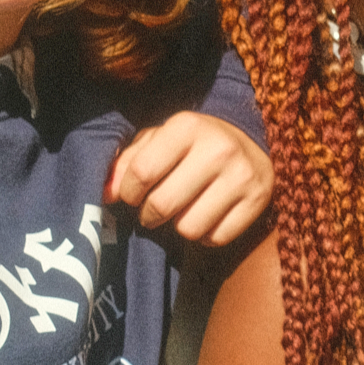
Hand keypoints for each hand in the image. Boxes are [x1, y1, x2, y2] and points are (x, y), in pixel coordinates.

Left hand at [104, 112, 271, 244]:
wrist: (254, 142)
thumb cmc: (195, 143)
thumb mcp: (161, 140)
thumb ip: (128, 162)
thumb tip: (105, 193)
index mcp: (188, 126)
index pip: (141, 173)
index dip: (128, 192)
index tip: (133, 194)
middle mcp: (218, 149)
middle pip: (163, 205)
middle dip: (149, 214)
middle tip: (153, 210)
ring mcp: (242, 177)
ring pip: (189, 228)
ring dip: (178, 226)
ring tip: (183, 211)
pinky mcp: (258, 201)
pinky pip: (216, 238)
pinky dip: (206, 235)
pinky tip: (208, 216)